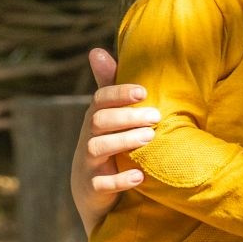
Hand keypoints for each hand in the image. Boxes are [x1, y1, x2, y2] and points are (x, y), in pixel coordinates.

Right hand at [71, 48, 156, 235]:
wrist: (92, 191)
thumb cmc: (106, 145)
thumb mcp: (107, 117)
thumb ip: (108, 86)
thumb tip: (96, 50)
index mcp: (94, 119)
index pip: (100, 99)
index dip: (118, 92)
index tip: (143, 91)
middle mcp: (87, 138)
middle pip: (99, 121)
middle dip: (126, 117)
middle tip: (156, 116)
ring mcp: (87, 164)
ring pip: (96, 148)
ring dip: (123, 142)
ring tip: (149, 138)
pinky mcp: (92, 189)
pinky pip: (101, 185)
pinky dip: (119, 181)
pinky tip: (140, 176)